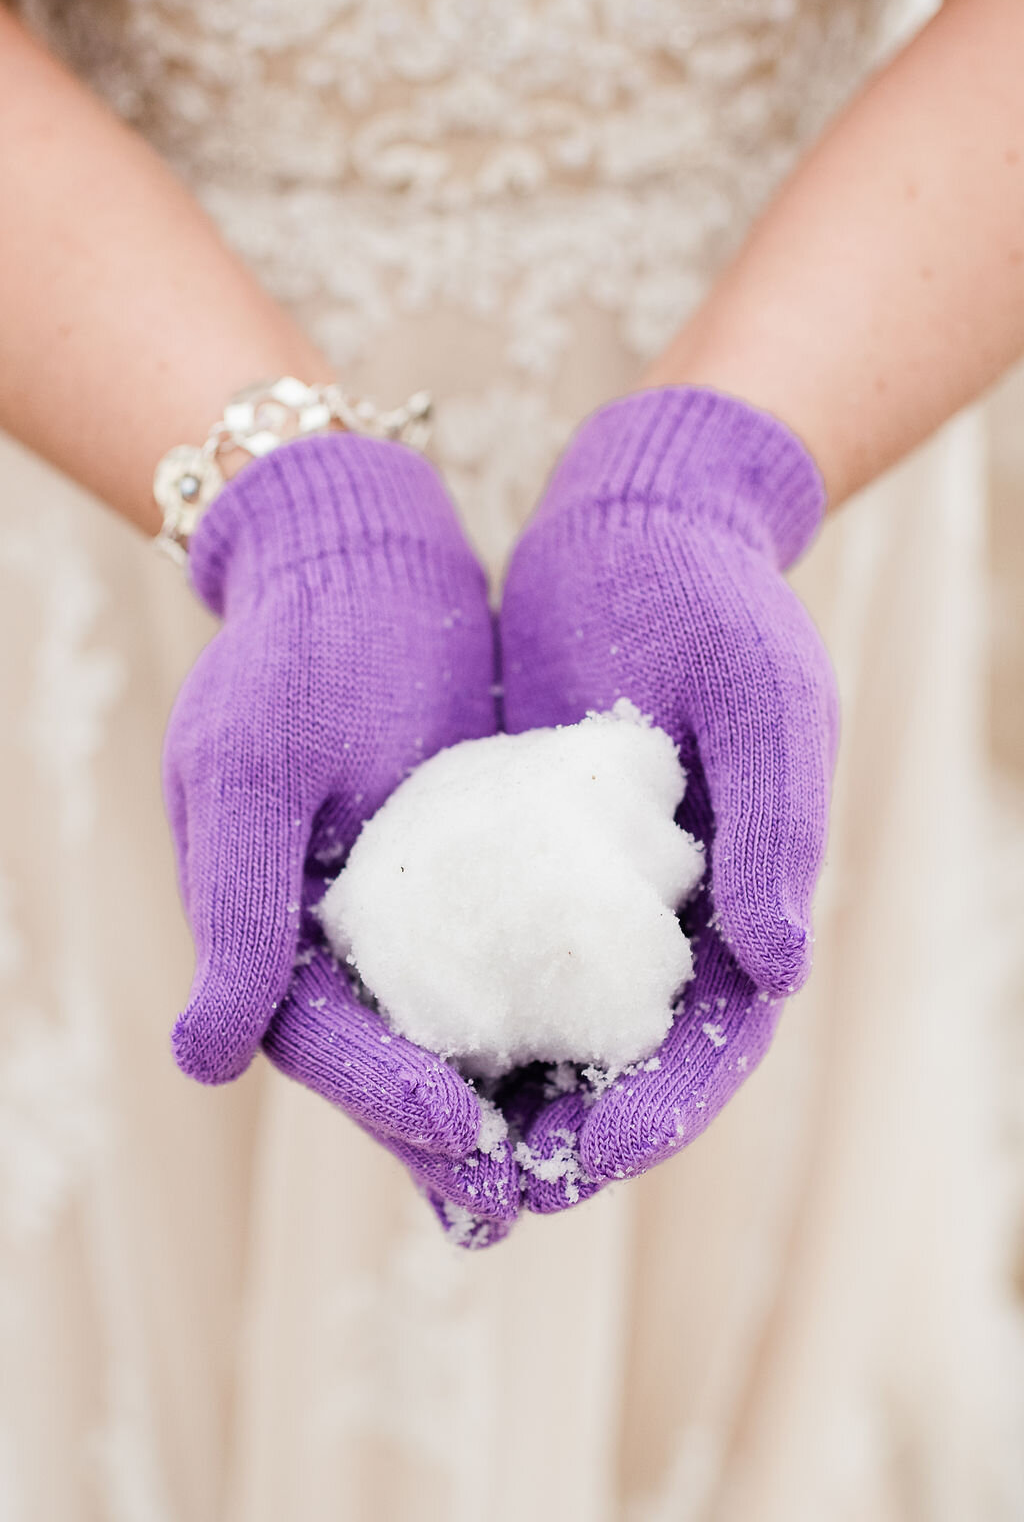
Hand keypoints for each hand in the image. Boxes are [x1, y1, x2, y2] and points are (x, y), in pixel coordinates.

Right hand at [164, 432, 517, 1240]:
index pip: (325, 1042)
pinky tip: (618, 1044)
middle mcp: (330, 935)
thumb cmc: (299, 649)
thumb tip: (201, 1060)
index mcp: (264, 926)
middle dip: (462, 1134)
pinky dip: (554, 1006)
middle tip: (536, 1196)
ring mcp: (405, 907)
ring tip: (588, 1158)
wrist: (363, 554)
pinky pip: (514, 958)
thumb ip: (236, 910)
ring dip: (516, 1094)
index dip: (387, 1097)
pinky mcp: (473, 870)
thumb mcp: (252, 765)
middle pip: (394, 1059)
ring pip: (460, 1026)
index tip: (465, 1137)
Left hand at [499, 386, 837, 1208]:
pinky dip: (449, 1002)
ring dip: (494, 1093)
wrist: (637, 522)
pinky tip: (385, 1041)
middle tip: (477, 1198)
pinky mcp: (523, 854)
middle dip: (559, 1137)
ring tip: (422, 1159)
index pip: (713, 1045)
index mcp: (750, 900)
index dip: (656, 1117)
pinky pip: (486, 947)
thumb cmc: (718, 602)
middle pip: (622, 1061)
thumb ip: (779, 833)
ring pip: (546, 1021)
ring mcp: (591, 889)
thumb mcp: (763, 701)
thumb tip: (781, 973)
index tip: (579, 1168)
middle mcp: (670, 915)